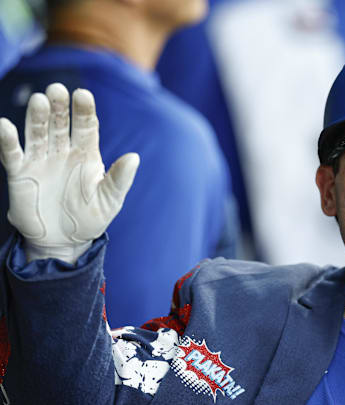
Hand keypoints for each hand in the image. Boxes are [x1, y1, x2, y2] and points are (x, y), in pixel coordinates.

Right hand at [0, 83, 138, 263]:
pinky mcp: (21, 174)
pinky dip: (7, 140)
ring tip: (39, 100)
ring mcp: (41, 161)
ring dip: (37, 117)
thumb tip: (135, 157)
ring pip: (38, 133)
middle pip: (60, 124)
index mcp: (87, 154)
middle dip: (59, 107)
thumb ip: (120, 179)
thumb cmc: (91, 218)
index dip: (84, 111)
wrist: (65, 243)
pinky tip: (4, 125)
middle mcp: (63, 152)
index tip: (83, 94)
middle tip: (57, 89)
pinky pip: (13, 154)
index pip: (86, 126)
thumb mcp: (111, 200)